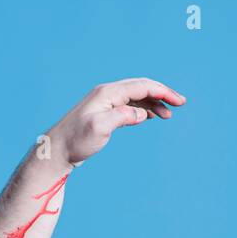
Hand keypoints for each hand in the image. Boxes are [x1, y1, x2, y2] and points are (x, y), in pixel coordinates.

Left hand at [49, 78, 186, 165]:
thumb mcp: (100, 129)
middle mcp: (107, 94)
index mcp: (108, 93)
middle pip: (140, 87)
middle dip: (162, 94)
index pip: (141, 86)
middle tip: (180, 104)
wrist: (56, 151)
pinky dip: (142, 108)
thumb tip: (141, 113)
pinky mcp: (103, 114)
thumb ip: (122, 117)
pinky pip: (128, 105)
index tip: (179, 101)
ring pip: (135, 97)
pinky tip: (149, 115)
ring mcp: (105, 103)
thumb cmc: (75, 141)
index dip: (163, 91)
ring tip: (167, 114)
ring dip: (153, 103)